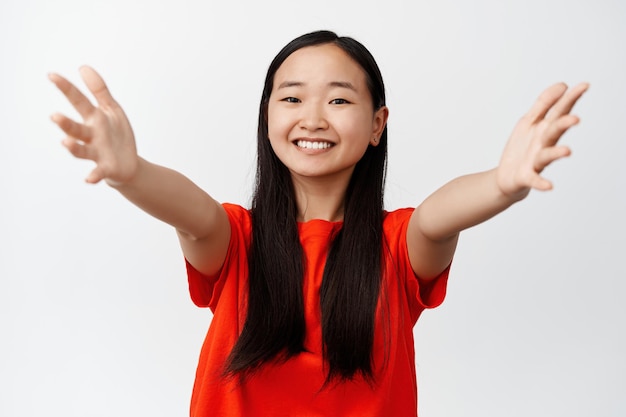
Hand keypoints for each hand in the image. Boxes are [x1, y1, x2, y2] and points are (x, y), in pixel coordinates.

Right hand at [49, 66, 137, 184]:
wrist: (128, 163)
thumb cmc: (116, 134)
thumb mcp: (111, 109)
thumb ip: (99, 90)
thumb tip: (83, 67)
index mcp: (94, 118)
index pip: (78, 101)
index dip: (66, 88)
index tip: (52, 75)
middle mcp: (91, 135)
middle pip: (76, 128)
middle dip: (65, 124)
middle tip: (54, 116)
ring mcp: (97, 152)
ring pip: (82, 150)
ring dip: (73, 148)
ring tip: (65, 142)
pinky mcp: (106, 168)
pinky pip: (98, 172)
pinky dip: (93, 176)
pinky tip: (89, 179)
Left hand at [496, 82, 588, 199]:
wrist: (507, 177)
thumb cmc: (522, 148)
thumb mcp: (529, 121)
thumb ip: (544, 103)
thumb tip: (562, 85)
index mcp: (544, 128)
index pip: (559, 111)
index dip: (570, 98)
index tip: (584, 85)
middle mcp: (544, 144)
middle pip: (554, 131)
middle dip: (564, 125)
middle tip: (575, 119)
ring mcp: (536, 160)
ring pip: (547, 155)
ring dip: (557, 153)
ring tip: (567, 151)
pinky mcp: (527, 176)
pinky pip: (535, 179)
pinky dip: (542, 182)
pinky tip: (549, 186)